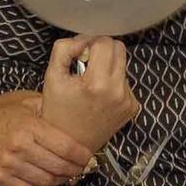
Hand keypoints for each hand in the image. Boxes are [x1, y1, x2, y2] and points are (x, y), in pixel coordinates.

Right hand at [0, 89, 92, 185]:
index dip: (83, 156)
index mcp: (29, 127)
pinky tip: (49, 182)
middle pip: (59, 167)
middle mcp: (19, 148)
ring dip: (62, 181)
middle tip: (83, 168)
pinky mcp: (0, 178)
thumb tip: (74, 116)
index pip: (66, 147)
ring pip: (47, 181)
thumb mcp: (25, 101)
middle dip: (76, 170)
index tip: (91, 158)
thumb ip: (49, 107)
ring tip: (68, 175)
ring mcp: (8, 165)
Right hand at [40, 35, 139, 154]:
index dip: (90, 43)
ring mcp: (128, 100)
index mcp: (97, 83)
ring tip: (90, 85)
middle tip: (85, 66)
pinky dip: (113, 83)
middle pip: (119, 49)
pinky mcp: (133, 107)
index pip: (105, 43)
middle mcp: (118, 92)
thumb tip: (84, 39)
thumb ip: (65, 49)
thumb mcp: (52, 76)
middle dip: (102, 51)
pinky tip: (99, 97)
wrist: (70, 145)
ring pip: (122, 64)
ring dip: (107, 67)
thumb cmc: (57, 111)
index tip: (79, 55)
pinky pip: (125, 82)